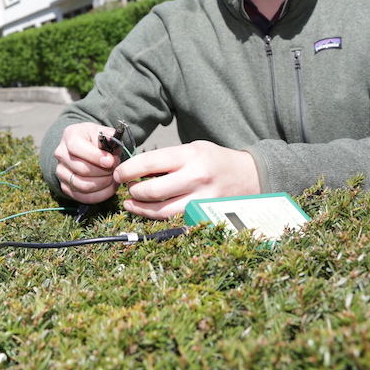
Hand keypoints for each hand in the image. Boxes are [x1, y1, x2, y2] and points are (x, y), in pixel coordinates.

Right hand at [53, 122, 118, 203]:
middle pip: (82, 169)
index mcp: (70, 136)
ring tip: (113, 177)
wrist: (84, 147)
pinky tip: (110, 187)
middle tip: (116, 169)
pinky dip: (101, 195)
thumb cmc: (95, 140)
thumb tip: (115, 146)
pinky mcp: (65, 187)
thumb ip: (111, 137)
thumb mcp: (103, 132)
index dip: (94, 156)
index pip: (76, 147)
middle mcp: (61, 154)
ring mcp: (61, 172)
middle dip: (104, 171)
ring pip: (83, 185)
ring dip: (103, 184)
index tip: (110, 161)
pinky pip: (84, 197)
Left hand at [113, 141, 258, 218]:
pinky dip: (156, 217)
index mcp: (190, 155)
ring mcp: (202, 199)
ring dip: (140, 208)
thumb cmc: (214, 160)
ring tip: (131, 202)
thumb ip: (166, 159)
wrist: (250, 175)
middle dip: (132, 191)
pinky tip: (148, 211)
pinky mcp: (206, 215)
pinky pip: (174, 220)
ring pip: (161, 211)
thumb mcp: (192, 149)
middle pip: (151, 190)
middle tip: (127, 188)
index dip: (127, 170)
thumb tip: (134, 170)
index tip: (119, 174)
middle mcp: (196, 177)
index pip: (149, 162)